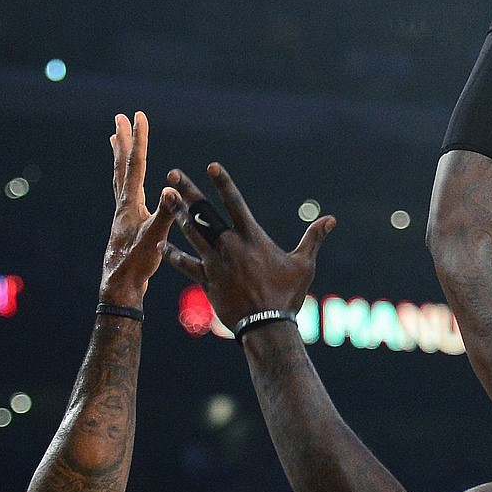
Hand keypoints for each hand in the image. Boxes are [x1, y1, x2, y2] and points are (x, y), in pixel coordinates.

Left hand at [98, 111, 181, 307]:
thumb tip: (171, 191)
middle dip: (123, 140)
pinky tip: (131, 184)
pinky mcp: (125, 224)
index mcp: (130, 204)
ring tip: (114, 139)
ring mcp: (122, 214)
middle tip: (120, 117)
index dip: (138, 139)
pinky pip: (124, 192)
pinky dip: (125, 179)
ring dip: (119, 156)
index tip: (137, 116)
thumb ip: (164, 214)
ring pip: (120, 177)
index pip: (135, 164)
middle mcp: (123, 205)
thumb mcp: (154, 238)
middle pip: (122, 165)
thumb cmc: (136, 264)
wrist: (121, 287)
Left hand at [161, 163, 334, 329]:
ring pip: (191, 233)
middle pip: (204, 213)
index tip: (211, 166)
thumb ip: (313, 238)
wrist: (266, 325)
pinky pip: (185, 264)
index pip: (234, 203)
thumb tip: (331, 219)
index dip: (222, 183)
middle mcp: (229, 246)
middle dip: (188, 192)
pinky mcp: (206, 281)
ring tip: (165, 197)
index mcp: (252, 238)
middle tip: (173, 174)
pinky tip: (160, 244)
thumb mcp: (304, 265)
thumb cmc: (287, 295)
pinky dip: (172, 255)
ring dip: (177, 213)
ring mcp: (215, 263)